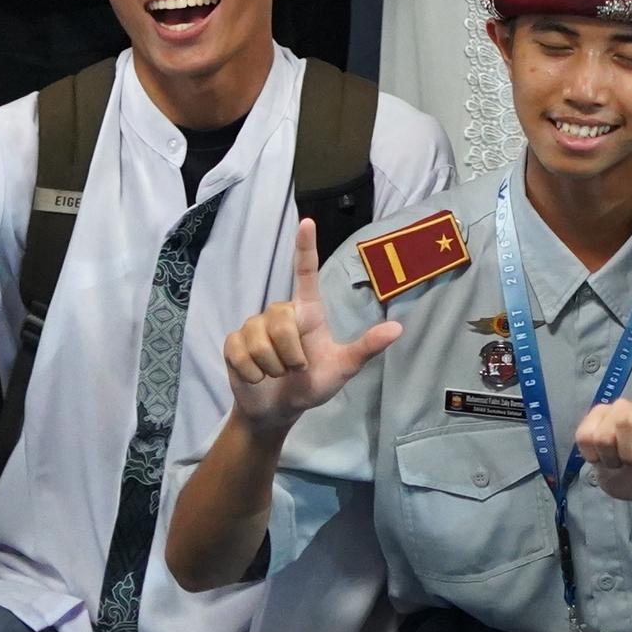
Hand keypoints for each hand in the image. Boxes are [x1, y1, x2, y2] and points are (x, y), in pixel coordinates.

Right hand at [223, 223, 406, 437]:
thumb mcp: (343, 369)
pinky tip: (256, 377)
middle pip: (281, 320)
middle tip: (296, 368)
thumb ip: (366, 348)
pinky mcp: (234, 343)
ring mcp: (254, 326)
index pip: (305, 272)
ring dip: (271, 365)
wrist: (278, 410)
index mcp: (308, 312)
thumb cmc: (312, 385)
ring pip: (259, 339)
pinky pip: (240, 352)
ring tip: (277, 373)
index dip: (305, 247)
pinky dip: (251, 372)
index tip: (307, 221)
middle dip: (290, 353)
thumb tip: (398, 329)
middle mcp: (280, 312)